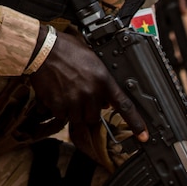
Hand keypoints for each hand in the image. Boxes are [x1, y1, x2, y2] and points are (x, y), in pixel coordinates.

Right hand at [27, 28, 147, 162]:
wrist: (43, 48)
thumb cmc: (66, 49)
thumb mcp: (92, 60)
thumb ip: (101, 81)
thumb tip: (105, 101)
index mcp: (102, 80)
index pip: (124, 105)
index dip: (136, 123)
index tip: (143, 136)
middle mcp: (90, 93)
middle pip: (94, 117)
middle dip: (87, 109)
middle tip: (78, 95)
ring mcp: (74, 101)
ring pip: (77, 119)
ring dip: (72, 110)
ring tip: (64, 91)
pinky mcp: (58, 105)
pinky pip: (60, 116)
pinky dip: (57, 108)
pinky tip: (54, 92)